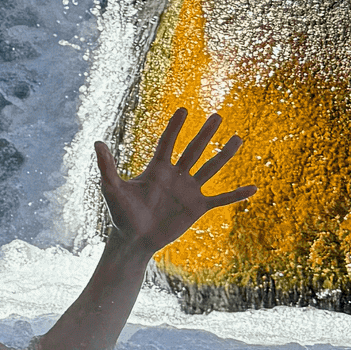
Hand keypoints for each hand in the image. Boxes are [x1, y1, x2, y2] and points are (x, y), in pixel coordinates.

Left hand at [95, 107, 254, 257]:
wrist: (134, 240)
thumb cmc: (121, 214)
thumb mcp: (112, 189)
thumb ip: (107, 166)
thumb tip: (97, 141)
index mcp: (157, 168)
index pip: (168, 142)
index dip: (174, 127)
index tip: (183, 109)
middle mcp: (175, 176)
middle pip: (193, 150)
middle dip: (205, 133)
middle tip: (218, 116)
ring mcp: (188, 190)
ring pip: (210, 169)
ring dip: (224, 155)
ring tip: (238, 138)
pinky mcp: (197, 207)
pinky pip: (221, 199)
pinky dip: (236, 194)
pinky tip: (254, 187)